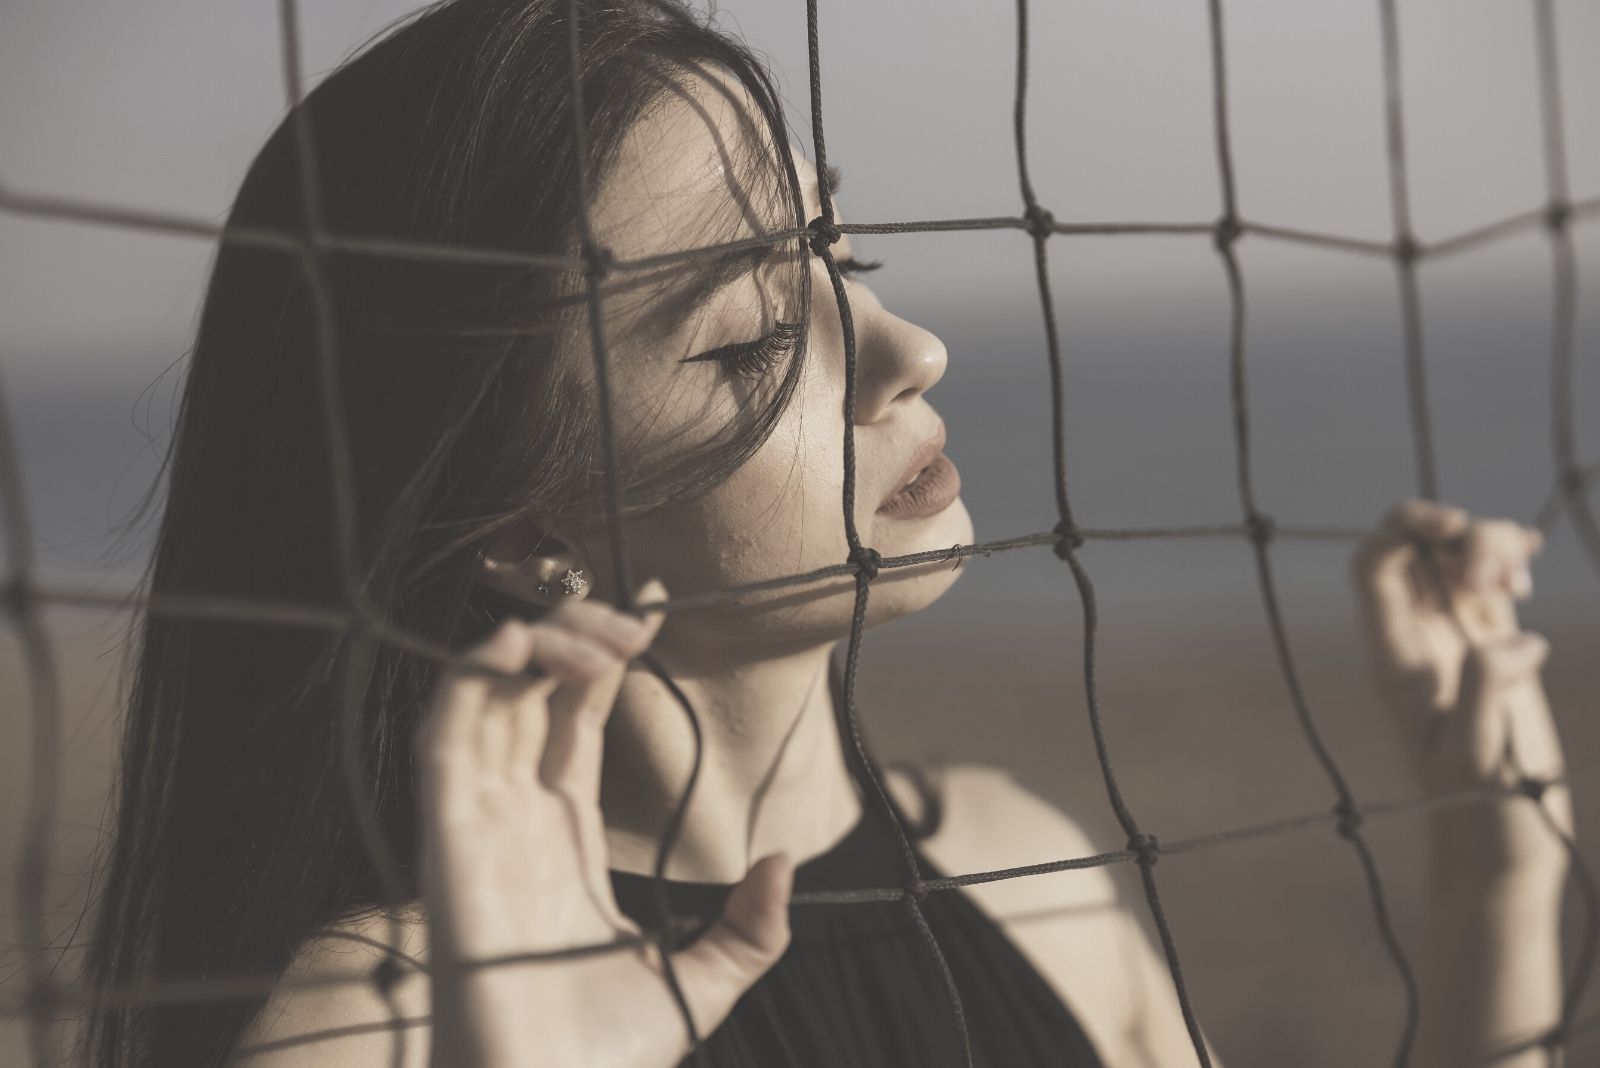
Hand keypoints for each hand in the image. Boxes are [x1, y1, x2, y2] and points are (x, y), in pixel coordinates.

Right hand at [415, 580, 793, 1067]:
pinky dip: (470, 679)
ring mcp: (477, 822)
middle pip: (530, 690)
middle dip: (575, 634)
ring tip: (602, 632)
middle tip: (637, 620)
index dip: (601, 658)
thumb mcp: (701, 984)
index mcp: (564, 837)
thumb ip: (749, 930)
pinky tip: (520, 645)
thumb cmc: (605, 1061)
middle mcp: (514, 816)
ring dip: (536, 642)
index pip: (574, 719)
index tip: (652, 610)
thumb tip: (785, 862)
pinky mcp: (447, 838)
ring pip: (485, 695)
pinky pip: (443, 737)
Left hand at [1350, 499, 1571, 879]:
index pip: (1373, 565)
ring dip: (1491, 546)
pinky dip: (1509, 561)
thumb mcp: (1480, 758)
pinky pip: (1490, 583)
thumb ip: (1484, 692)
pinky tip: (1527, 574)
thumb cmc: (1482, 816)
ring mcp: (1453, 640)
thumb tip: (1510, 638)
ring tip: (1517, 587)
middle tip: (1499, 583)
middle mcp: (1415, 640)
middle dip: (1461, 535)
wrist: (1497, 853)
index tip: (1455, 526)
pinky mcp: (1492, 650)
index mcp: (1394, 657)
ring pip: (1457, 557)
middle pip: (1418, 548)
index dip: (1403, 527)